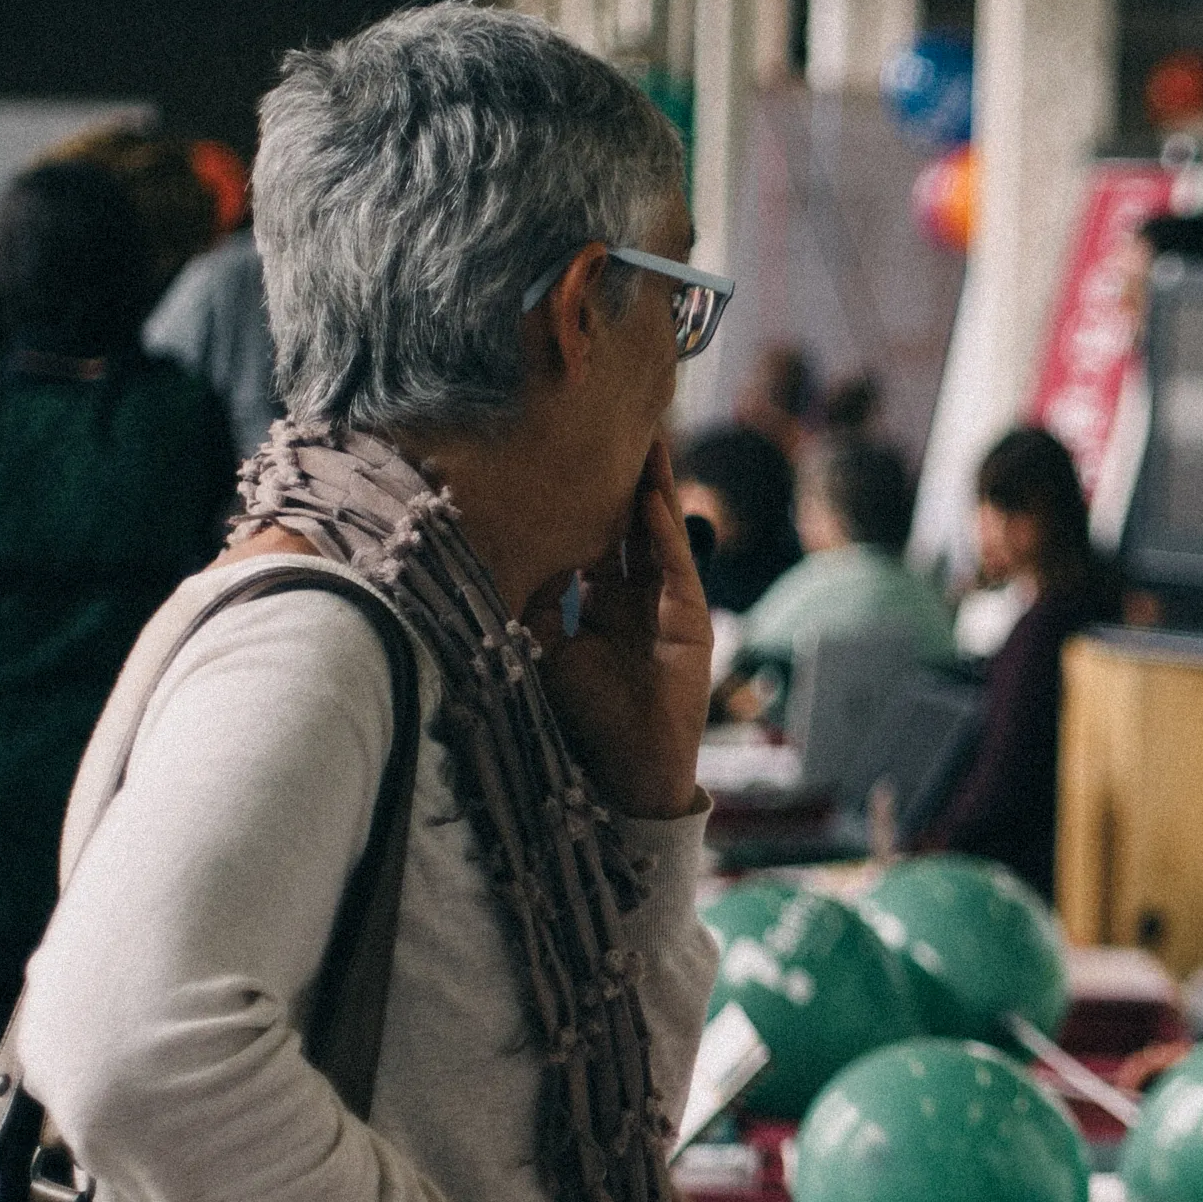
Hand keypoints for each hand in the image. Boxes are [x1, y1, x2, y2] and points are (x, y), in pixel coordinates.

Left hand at [534, 440, 712, 819]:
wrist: (627, 773)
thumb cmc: (586, 722)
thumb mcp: (546, 653)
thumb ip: (537, 606)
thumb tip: (512, 555)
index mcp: (604, 606)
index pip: (596, 541)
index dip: (587, 503)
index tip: (570, 458)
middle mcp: (639, 601)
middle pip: (632, 528)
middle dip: (627, 481)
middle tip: (619, 428)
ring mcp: (668, 610)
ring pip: (660, 538)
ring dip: (655, 491)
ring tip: (650, 442)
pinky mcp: (689, 625)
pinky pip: (676, 570)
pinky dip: (664, 535)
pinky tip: (651, 500)